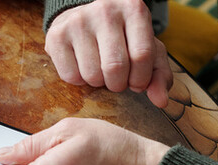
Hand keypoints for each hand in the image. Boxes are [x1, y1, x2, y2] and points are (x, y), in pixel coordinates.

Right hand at [45, 0, 171, 107]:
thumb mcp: (148, 50)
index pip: (141, 55)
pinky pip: (70, 76)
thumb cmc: (123, 38)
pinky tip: (83, 66)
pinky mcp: (56, 35)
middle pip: (115, 67)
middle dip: (118, 84)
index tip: (137, 82)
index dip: (141, 79)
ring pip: (92, 75)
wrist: (86, 19)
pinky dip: (79, 80)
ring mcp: (77, 21)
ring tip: (100, 70)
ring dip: (98, 83)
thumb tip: (161, 101)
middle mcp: (105, 10)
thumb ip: (160, 75)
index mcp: (134, 9)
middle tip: (117, 80)